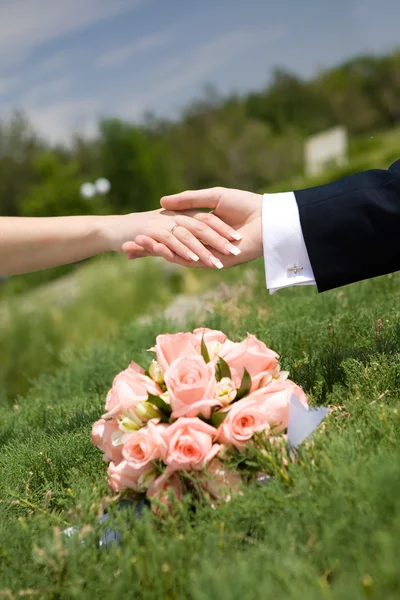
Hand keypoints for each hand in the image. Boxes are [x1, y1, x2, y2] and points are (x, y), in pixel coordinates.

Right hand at [123, 187, 262, 268]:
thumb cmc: (244, 205)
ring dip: (154, 253)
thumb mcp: (212, 197)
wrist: (267, 221)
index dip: (153, 232)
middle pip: (168, 245)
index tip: (133, 232)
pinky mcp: (214, 260)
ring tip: (130, 251)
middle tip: (123, 248)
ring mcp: (206, 252)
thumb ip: (189, 200)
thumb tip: (163, 202)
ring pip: (175, 253)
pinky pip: (189, 259)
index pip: (171, 230)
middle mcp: (200, 242)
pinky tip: (155, 252)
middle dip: (146, 247)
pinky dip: (171, 254)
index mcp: (200, 227)